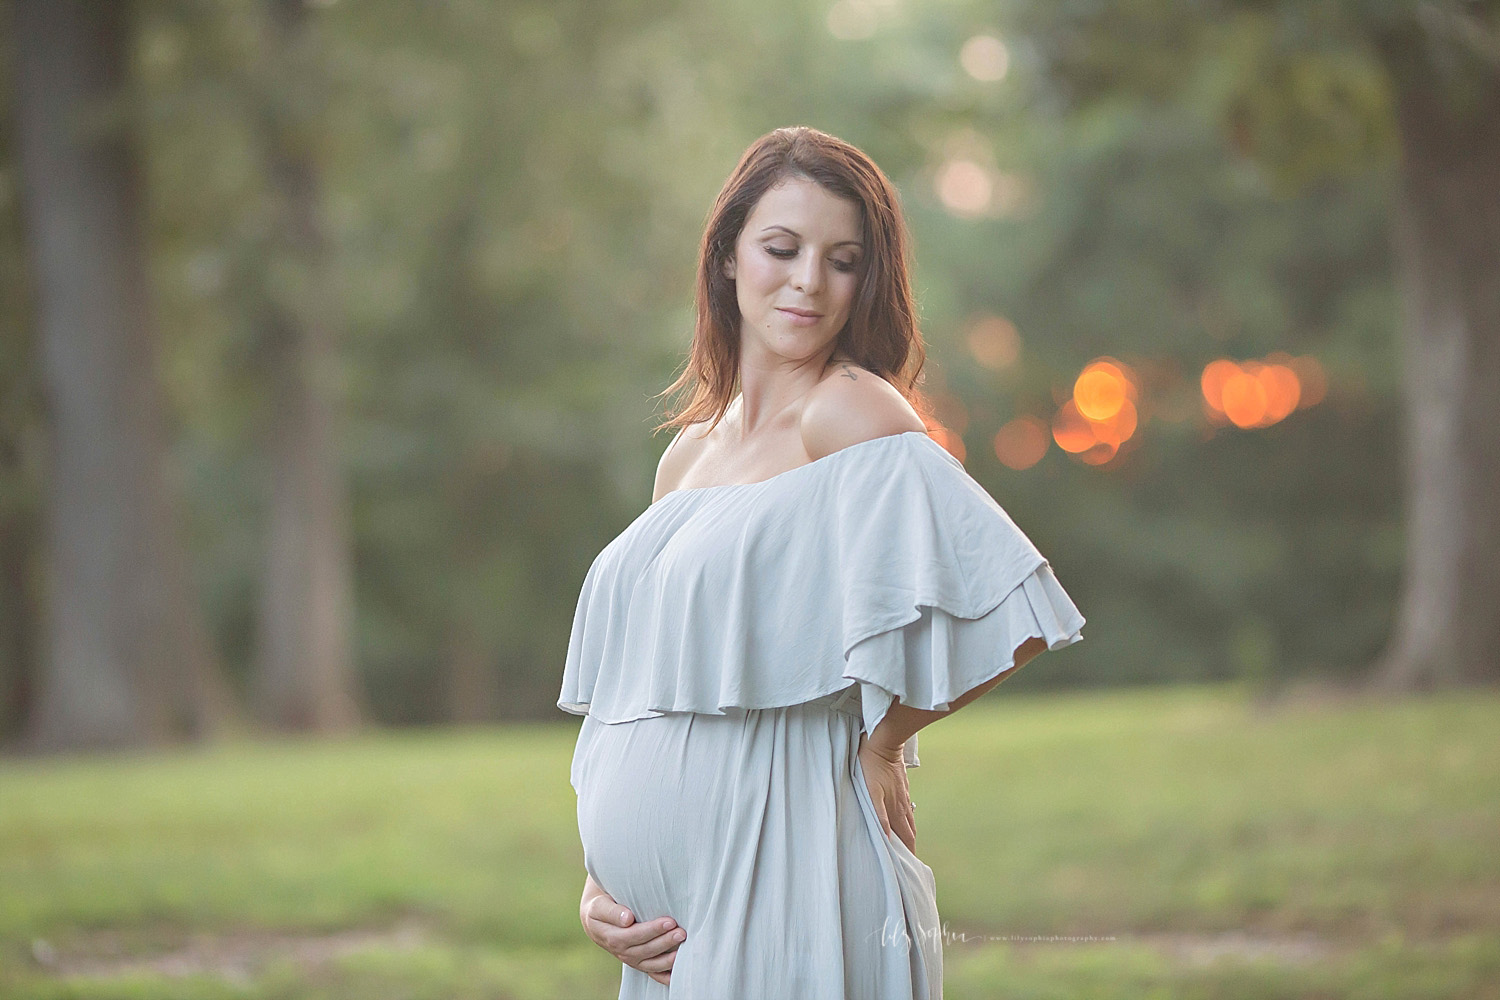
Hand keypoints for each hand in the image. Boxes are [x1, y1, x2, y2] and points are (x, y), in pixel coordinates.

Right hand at [580, 874, 685, 985]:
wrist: (596, 920)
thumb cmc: (600, 908)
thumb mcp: (600, 906)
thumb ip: (612, 912)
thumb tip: (627, 919)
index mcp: (611, 937)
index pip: (633, 936)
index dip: (652, 930)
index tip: (669, 921)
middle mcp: (621, 952)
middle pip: (645, 950)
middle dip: (664, 942)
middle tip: (681, 932)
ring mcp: (631, 959)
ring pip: (651, 964)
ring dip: (668, 958)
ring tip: (683, 947)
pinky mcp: (639, 963)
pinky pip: (652, 973)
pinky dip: (665, 976)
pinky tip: (678, 973)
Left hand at [858, 731, 916, 852]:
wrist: (885, 742)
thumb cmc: (872, 765)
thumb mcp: (871, 792)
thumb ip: (879, 815)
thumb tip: (887, 837)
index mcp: (896, 810)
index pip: (906, 838)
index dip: (909, 854)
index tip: (910, 868)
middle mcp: (903, 805)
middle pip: (910, 832)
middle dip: (910, 848)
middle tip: (910, 863)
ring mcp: (904, 796)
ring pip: (909, 821)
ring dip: (909, 835)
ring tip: (907, 846)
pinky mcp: (902, 787)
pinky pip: (906, 809)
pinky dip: (906, 821)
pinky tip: (902, 819)